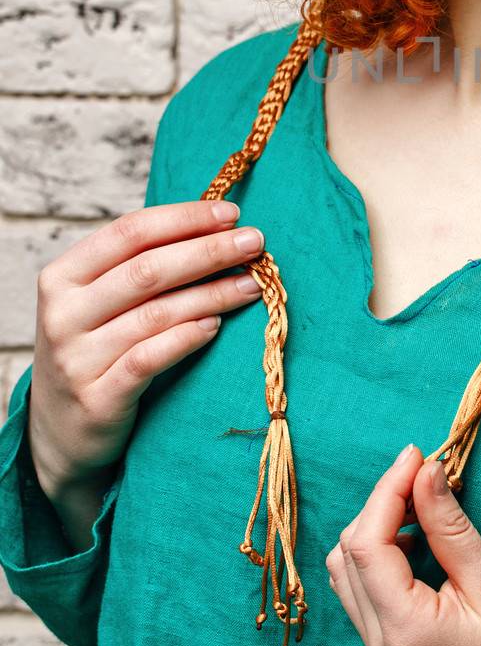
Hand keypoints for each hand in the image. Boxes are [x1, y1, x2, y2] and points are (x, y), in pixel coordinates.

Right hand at [29, 199, 264, 497]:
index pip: (129, 232)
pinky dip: (186, 338)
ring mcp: (76, 359)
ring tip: (252, 284)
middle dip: (208, 251)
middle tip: (255, 242)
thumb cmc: (94, 350)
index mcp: (62, 276)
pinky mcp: (97, 398)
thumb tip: (216, 228)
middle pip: (147, 270)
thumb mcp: (99, 302)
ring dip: (212, 294)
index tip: (231, 214)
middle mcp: (64, 314)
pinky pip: (149, 359)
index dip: (184, 219)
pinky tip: (216, 326)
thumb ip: (140, 266)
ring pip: (156, 314)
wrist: (60, 431)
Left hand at [326, 444, 480, 645]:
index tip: (417, 454)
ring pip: (348, 570)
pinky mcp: (392, 645)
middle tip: (422, 472)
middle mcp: (380, 642)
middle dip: (380, 504)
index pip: (367, 544)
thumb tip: (423, 471)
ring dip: (376, 528)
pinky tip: (416, 538)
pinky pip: (363, 588)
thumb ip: (449, 525)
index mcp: (403, 629)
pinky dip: (380, 553)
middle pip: (348, 554)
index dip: (386, 491)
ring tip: (420, 503)